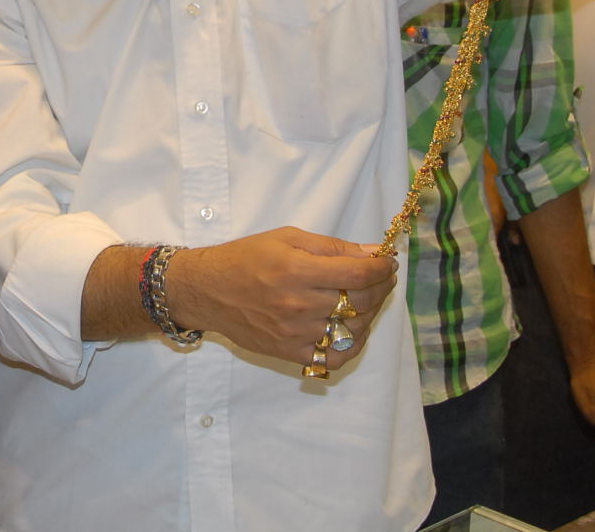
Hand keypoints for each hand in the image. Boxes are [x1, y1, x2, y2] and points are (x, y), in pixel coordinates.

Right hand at [166, 226, 397, 368]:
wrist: (207, 290)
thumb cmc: (245, 258)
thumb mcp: (287, 238)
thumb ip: (331, 247)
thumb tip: (372, 253)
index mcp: (296, 270)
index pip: (358, 274)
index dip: (382, 268)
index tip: (387, 262)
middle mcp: (298, 304)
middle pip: (360, 301)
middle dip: (380, 287)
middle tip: (381, 278)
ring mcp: (295, 333)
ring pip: (353, 329)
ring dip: (369, 313)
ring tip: (364, 299)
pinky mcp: (291, 353)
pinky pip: (335, 356)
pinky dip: (352, 344)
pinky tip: (351, 328)